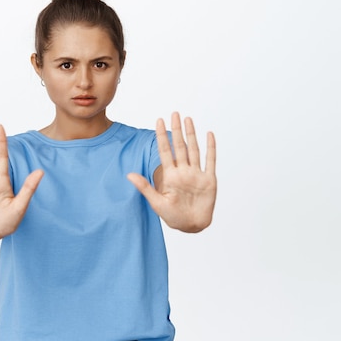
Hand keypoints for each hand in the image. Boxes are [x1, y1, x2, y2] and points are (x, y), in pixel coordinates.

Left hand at [127, 112, 216, 232]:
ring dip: (192, 135)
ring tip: (188, 119)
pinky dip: (211, 148)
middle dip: (176, 130)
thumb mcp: (156, 202)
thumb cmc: (173, 216)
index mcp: (170, 175)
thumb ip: (145, 187)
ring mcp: (196, 174)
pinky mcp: (209, 180)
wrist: (191, 226)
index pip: (165, 151)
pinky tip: (209, 135)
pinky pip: (210, 161)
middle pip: (179, 146)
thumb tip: (129, 175)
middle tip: (174, 113)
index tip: (158, 121)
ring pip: (194, 150)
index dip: (161, 136)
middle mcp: (183, 171)